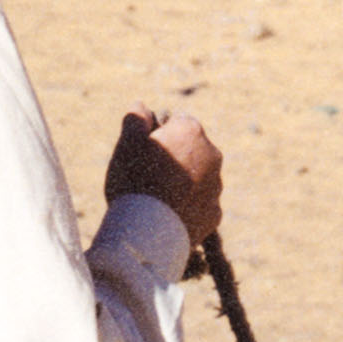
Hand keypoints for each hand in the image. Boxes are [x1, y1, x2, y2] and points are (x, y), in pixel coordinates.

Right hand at [105, 106, 222, 247]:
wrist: (149, 234)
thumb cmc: (134, 182)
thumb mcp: (126, 144)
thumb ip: (135, 119)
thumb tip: (142, 107)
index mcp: (191, 131)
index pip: (176, 123)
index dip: (157, 136)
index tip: (143, 152)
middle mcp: (212, 155)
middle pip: (190, 151)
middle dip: (174, 159)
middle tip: (147, 177)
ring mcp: (216, 186)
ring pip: (198, 179)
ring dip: (182, 184)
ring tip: (156, 200)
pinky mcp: (215, 214)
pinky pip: (200, 206)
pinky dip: (187, 208)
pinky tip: (167, 217)